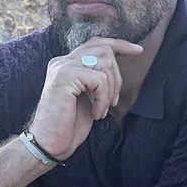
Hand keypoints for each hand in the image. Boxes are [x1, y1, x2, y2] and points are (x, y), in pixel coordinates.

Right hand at [28, 37, 142, 159]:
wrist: (49, 143)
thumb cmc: (69, 125)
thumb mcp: (88, 96)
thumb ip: (97, 78)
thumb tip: (117, 66)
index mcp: (67, 63)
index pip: (96, 43)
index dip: (120, 44)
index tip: (138, 51)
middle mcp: (62, 61)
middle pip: (105, 51)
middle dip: (117, 77)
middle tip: (112, 102)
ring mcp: (62, 67)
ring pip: (105, 64)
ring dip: (111, 91)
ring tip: (102, 110)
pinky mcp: (64, 76)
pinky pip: (99, 79)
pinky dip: (104, 98)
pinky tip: (96, 113)